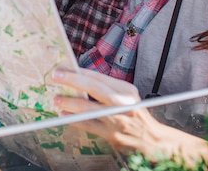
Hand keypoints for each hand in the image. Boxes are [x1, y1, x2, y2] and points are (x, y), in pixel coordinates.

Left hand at [51, 68, 207, 165]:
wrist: (151, 140)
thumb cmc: (135, 115)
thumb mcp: (126, 97)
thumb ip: (107, 89)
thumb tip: (79, 81)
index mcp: (126, 90)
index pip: (99, 77)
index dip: (80, 71)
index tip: (64, 68)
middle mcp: (122, 102)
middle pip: (95, 87)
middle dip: (73, 80)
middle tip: (56, 76)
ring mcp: (117, 119)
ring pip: (89, 107)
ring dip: (70, 102)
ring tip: (56, 98)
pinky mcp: (112, 134)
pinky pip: (89, 125)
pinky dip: (74, 120)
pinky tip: (64, 116)